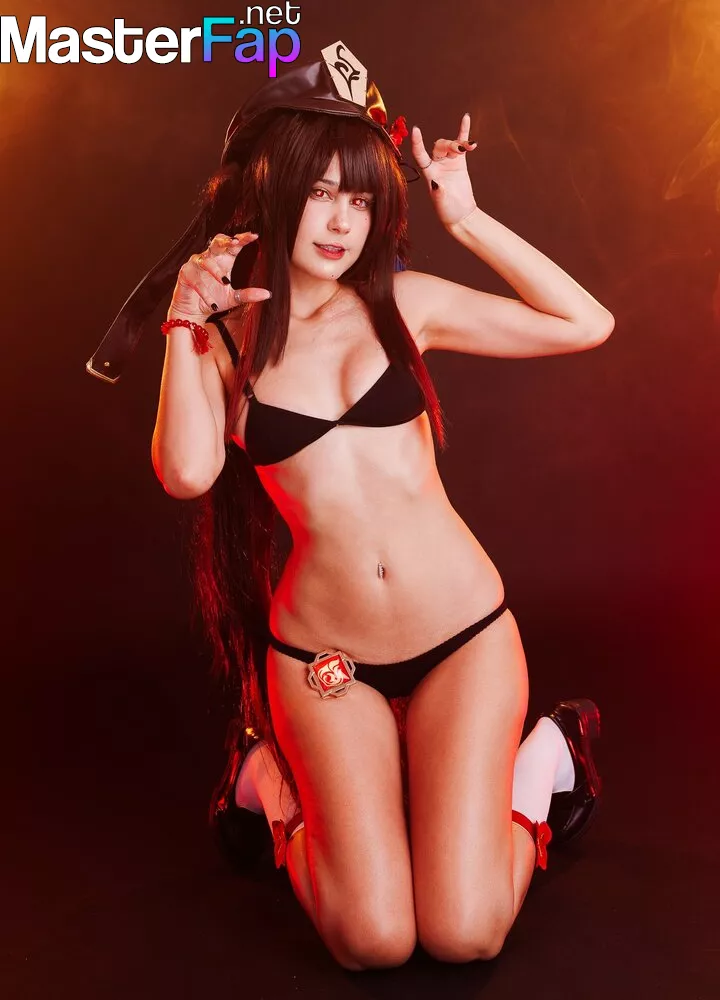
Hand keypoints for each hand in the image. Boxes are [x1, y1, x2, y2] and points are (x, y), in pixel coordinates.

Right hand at [167, 231, 270, 321]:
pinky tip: (212, 303)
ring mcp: (196, 265)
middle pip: (217, 242)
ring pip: (206, 261)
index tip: (254, 236)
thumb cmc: (214, 301)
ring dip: (216, 271)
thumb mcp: (234, 299)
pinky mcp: (185, 275)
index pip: (233, 245)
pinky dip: (204, 292)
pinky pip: (196, 281)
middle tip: (236, 242)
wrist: (194, 312)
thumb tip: (268, 294)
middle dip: (226, 241)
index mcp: (223, 260)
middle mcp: (209, 258)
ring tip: (225, 283)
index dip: (242, 239)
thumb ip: (248, 295)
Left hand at [411, 113, 478, 227]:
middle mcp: (436, 165)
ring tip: (469, 147)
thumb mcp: (441, 202)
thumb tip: (436, 183)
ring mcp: (448, 163)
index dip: (417, 143)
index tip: (416, 130)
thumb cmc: (448, 210)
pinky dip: (464, 132)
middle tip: (461, 149)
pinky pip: (461, 144)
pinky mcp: (460, 163)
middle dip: (449, 144)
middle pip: (439, 146)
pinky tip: (465, 118)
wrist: (461, 214)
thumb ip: (438, 191)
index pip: (420, 155)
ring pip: (450, 144)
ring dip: (459, 143)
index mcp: (429, 173)